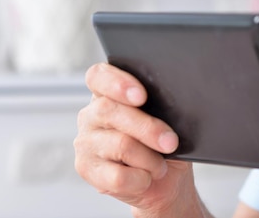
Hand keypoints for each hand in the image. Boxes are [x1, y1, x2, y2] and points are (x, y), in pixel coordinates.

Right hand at [74, 63, 204, 216]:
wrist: (165, 181)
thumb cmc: (163, 144)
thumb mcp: (167, 120)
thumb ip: (160, 107)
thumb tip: (172, 106)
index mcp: (107, 93)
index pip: (98, 76)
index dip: (117, 83)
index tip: (141, 96)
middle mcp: (90, 115)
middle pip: (110, 111)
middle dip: (147, 127)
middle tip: (171, 142)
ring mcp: (85, 142)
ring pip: (120, 145)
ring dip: (149, 159)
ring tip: (160, 165)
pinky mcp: (86, 170)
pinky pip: (118, 176)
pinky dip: (141, 179)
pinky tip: (146, 178)